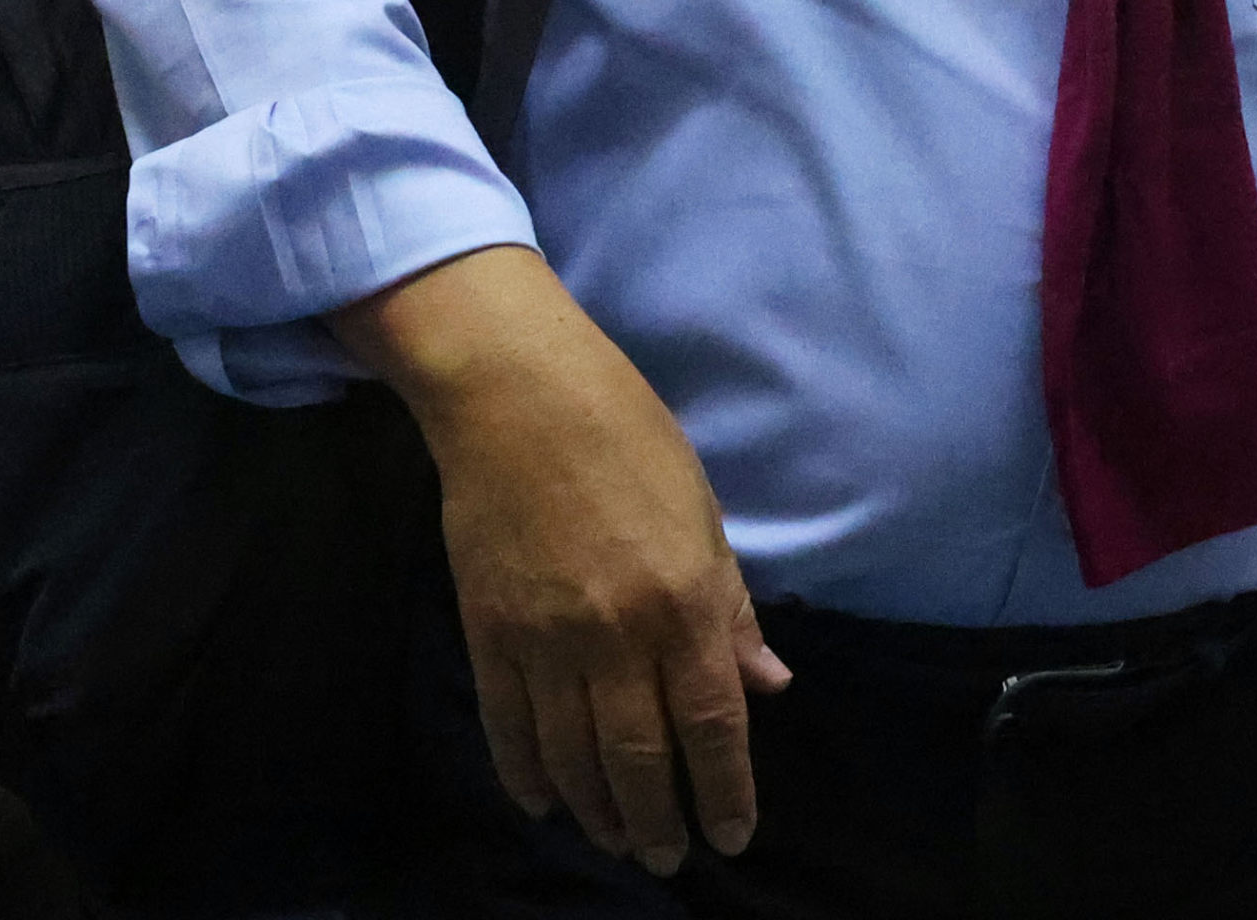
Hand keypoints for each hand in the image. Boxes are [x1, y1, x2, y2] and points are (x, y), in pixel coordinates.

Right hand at [345, 247, 789, 875]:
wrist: (516, 397)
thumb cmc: (628, 438)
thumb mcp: (702, 515)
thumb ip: (731, 609)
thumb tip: (767, 686)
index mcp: (683, 601)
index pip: (712, 727)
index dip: (725, 793)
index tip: (730, 836)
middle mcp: (617, 635)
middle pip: (640, 759)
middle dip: (658, 821)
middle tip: (667, 858)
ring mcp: (545, 640)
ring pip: (572, 758)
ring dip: (598, 811)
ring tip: (616, 840)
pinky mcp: (488, 633)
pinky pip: (507, 727)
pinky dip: (526, 775)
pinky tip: (546, 802)